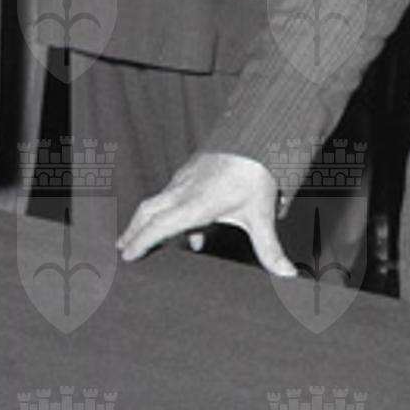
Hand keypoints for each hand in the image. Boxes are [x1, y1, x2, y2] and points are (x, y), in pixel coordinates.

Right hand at [118, 152, 295, 276]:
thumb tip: (287, 276)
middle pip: (148, 211)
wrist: (256, 134)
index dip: (141, 241)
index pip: (159, 225)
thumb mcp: (261, 216)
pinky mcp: (192, 172)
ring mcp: (186, 179)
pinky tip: (193, 233)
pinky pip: (173, 195)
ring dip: (149, 221)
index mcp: (194, 203)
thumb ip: (270, 249)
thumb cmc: (256, 174)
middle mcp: (184, 190)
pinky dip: (170, 213)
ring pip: (158, 201)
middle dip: (133, 231)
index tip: (127, 255)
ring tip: (146, 241)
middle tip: (121, 249)